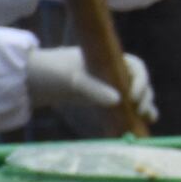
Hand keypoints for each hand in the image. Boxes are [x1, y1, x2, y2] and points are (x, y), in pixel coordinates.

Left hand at [25, 46, 154, 126]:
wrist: (31, 80)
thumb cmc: (52, 72)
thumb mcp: (72, 80)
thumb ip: (93, 89)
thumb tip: (118, 101)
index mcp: (109, 59)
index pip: (136, 67)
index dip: (141, 81)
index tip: (134, 96)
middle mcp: (112, 70)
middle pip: (138, 82)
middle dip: (144, 96)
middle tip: (140, 110)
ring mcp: (108, 84)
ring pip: (134, 94)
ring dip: (144, 105)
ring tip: (149, 118)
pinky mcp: (102, 97)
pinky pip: (122, 104)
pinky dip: (132, 113)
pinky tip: (141, 122)